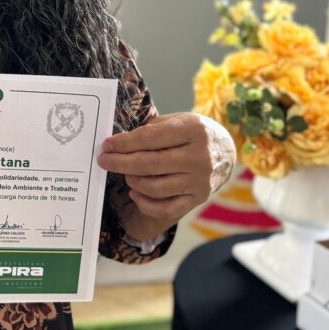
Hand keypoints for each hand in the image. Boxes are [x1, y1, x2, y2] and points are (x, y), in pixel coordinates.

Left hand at [96, 112, 234, 234]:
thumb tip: (116, 143)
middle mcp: (199, 157)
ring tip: (124, 174)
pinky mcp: (198, 199)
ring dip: (132, 180)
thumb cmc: (190, 133)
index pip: (149, 139)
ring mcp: (200, 181)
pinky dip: (145, 203)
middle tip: (103, 160)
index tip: (106, 145)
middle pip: (149, 164)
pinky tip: (135, 193)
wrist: (225, 151)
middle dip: (120, 162)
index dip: (123, 143)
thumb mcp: (176, 121)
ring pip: (155, 187)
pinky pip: (166, 208)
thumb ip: (150, 130)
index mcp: (193, 130)